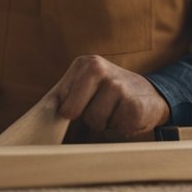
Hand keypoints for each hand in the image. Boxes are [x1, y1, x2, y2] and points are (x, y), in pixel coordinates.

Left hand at [53, 55, 169, 134]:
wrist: (152, 95)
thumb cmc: (110, 95)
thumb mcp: (87, 86)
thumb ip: (64, 96)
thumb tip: (39, 121)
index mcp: (86, 64)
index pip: (61, 100)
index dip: (69, 111)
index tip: (79, 108)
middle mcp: (101, 70)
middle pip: (73, 111)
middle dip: (85, 117)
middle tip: (100, 108)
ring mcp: (119, 87)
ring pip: (95, 121)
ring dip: (105, 123)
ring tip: (115, 111)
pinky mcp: (134, 106)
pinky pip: (115, 127)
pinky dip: (121, 127)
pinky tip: (127, 115)